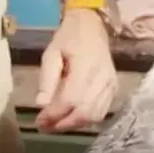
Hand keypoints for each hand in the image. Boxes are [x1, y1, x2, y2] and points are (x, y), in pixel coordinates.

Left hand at [33, 8, 116, 132]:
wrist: (92, 25)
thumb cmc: (68, 38)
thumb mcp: (51, 53)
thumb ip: (47, 79)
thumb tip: (41, 104)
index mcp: (85, 66)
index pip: (70, 99)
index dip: (54, 114)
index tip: (39, 121)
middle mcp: (102, 78)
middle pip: (84, 112)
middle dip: (63, 124)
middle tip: (45, 127)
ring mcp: (111, 84)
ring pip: (94, 116)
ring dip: (73, 125)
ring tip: (55, 125)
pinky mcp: (114, 88)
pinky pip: (101, 112)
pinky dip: (85, 120)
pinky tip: (71, 119)